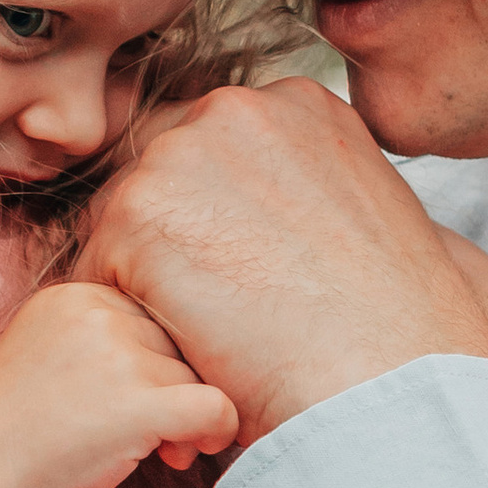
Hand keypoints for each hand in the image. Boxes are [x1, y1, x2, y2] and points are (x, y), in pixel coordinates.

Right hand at [0, 282, 239, 487]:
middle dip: (173, 389)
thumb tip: (168, 364)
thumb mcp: (41, 353)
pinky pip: (215, 408)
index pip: (149, 316)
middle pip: (176, 345)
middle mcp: (99, 315)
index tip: (135, 402)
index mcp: (75, 298)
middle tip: (156, 435)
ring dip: (188, 418)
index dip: (153, 362)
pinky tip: (192, 452)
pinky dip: (217, 432)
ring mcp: (120, 358)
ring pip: (196, 377)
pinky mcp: (138, 406)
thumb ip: (93, 343)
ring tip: (161, 452)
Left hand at [76, 81, 487, 443]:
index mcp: (296, 103)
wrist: (390, 383)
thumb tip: (246, 213)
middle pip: (157, 176)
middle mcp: (236, 108)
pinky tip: (186, 356)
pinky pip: (97, 270)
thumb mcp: (360, 216)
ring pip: (121, 224)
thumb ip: (295, 188)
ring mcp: (181, 155)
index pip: (210, 152)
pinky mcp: (138, 216)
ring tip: (207, 342)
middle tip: (218, 321)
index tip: (239, 279)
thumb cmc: (391, 328)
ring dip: (146, 284)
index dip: (212, 222)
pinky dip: (130, 321)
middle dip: (171, 247)